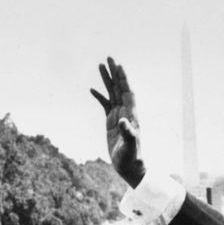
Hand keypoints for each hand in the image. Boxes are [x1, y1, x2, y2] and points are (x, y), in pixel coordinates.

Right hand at [91, 57, 144, 187]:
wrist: (130, 167)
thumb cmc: (131, 158)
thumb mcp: (129, 146)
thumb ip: (128, 133)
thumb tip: (123, 121)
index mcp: (131, 115)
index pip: (127, 92)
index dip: (123, 79)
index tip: (119, 66)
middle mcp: (126, 112)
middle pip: (120, 88)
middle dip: (114, 73)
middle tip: (109, 58)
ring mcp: (118, 116)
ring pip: (112, 93)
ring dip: (107, 80)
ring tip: (100, 66)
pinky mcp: (111, 123)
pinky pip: (105, 105)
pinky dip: (99, 96)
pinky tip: (92, 90)